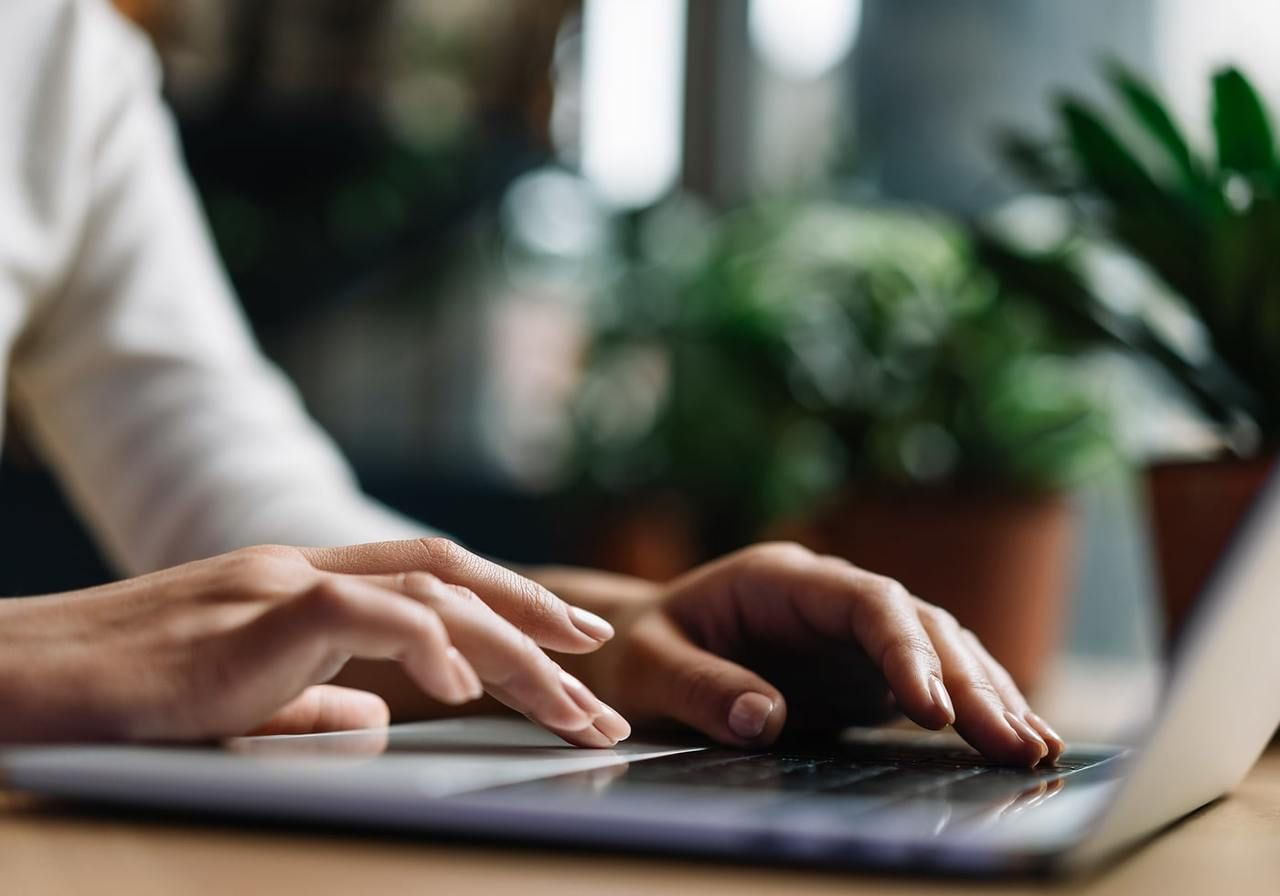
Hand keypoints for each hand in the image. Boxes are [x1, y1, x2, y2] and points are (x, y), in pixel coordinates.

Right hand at [0, 539, 629, 745]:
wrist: (18, 680)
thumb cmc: (117, 696)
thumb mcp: (236, 700)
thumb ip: (311, 702)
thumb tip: (379, 721)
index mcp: (306, 586)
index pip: (432, 579)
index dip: (510, 604)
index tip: (572, 644)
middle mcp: (305, 569)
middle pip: (453, 582)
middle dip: (538, 626)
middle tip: (603, 675)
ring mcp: (280, 583)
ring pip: (430, 594)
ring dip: (512, 650)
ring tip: (572, 703)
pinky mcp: (250, 614)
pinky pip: (362, 615)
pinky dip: (425, 645)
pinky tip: (464, 691)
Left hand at [556, 543, 1063, 765]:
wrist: (639, 646)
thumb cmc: (638, 650)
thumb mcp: (648, 666)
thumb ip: (700, 687)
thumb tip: (764, 720)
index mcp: (781, 579)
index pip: (865, 601)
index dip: (905, 649)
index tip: (932, 707)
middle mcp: (830, 597)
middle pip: (918, 623)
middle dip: (969, 681)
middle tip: (1012, 742)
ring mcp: (852, 632)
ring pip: (939, 647)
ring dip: (988, 694)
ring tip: (1034, 748)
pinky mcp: (862, 669)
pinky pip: (931, 680)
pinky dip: (972, 707)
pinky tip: (1014, 739)